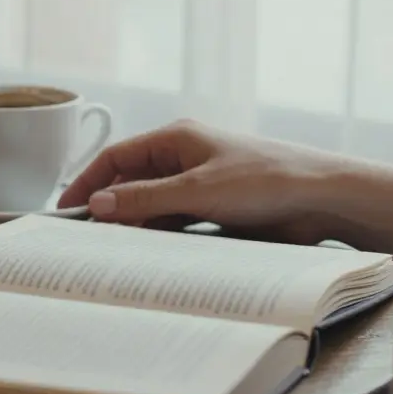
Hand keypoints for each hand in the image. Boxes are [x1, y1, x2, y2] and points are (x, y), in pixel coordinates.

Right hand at [58, 119, 392, 268]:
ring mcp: (201, 182)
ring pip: (153, 205)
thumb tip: (99, 206)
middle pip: (132, 182)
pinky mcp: (218, 206)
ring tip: (117, 253)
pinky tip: (153, 255)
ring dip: (137, 227)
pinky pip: (177, 220)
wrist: (326, 198)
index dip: (88, 183)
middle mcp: (185, 156)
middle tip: (89, 241)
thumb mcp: (198, 192)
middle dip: (111, 210)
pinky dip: (162, 236)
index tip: (66, 212)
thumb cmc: (267, 181)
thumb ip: (145, 200)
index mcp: (176, 138)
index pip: (116, 158)